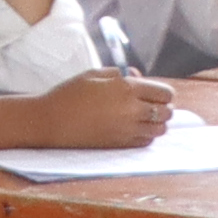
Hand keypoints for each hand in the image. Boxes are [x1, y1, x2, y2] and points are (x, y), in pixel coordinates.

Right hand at [14, 68, 176, 146]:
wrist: (50, 121)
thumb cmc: (68, 94)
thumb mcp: (92, 75)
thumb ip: (118, 74)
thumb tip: (136, 76)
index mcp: (126, 88)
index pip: (165, 93)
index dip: (163, 93)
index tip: (154, 93)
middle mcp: (132, 109)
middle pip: (167, 112)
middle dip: (162, 107)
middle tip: (150, 105)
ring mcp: (128, 129)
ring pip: (161, 128)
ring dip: (156, 122)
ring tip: (143, 118)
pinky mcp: (121, 143)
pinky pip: (147, 141)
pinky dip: (146, 135)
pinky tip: (134, 129)